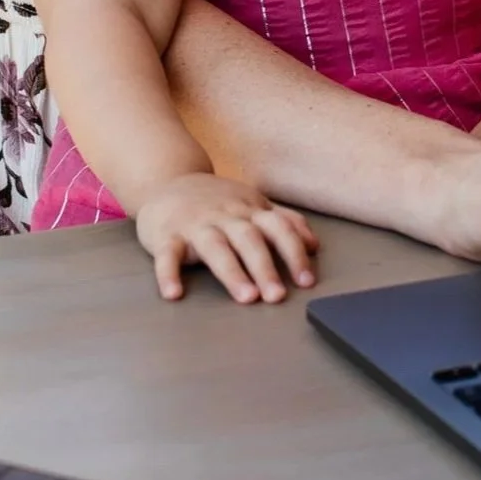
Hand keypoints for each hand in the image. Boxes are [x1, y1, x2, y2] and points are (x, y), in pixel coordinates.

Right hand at [133, 173, 318, 304]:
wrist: (167, 181)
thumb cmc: (216, 202)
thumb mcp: (253, 204)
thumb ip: (283, 221)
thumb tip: (314, 245)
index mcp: (249, 210)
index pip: (278, 228)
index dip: (294, 253)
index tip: (306, 282)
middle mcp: (225, 216)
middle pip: (249, 239)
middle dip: (266, 267)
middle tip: (277, 296)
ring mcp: (195, 225)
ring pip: (215, 247)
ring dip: (232, 272)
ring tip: (246, 297)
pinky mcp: (166, 235)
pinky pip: (167, 254)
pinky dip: (168, 273)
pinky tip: (174, 294)